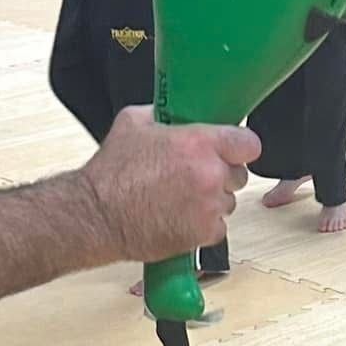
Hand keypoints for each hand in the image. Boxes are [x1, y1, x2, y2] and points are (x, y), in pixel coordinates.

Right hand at [82, 106, 259, 260]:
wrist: (96, 215)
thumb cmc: (110, 173)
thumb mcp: (132, 123)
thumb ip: (162, 114)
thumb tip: (172, 112)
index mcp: (199, 143)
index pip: (249, 143)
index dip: (240, 147)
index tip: (233, 150)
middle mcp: (210, 174)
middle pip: (239, 174)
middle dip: (221, 174)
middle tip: (195, 176)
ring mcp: (209, 206)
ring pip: (228, 202)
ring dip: (212, 201)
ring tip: (182, 199)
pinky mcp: (203, 234)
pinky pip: (218, 228)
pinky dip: (204, 225)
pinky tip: (180, 218)